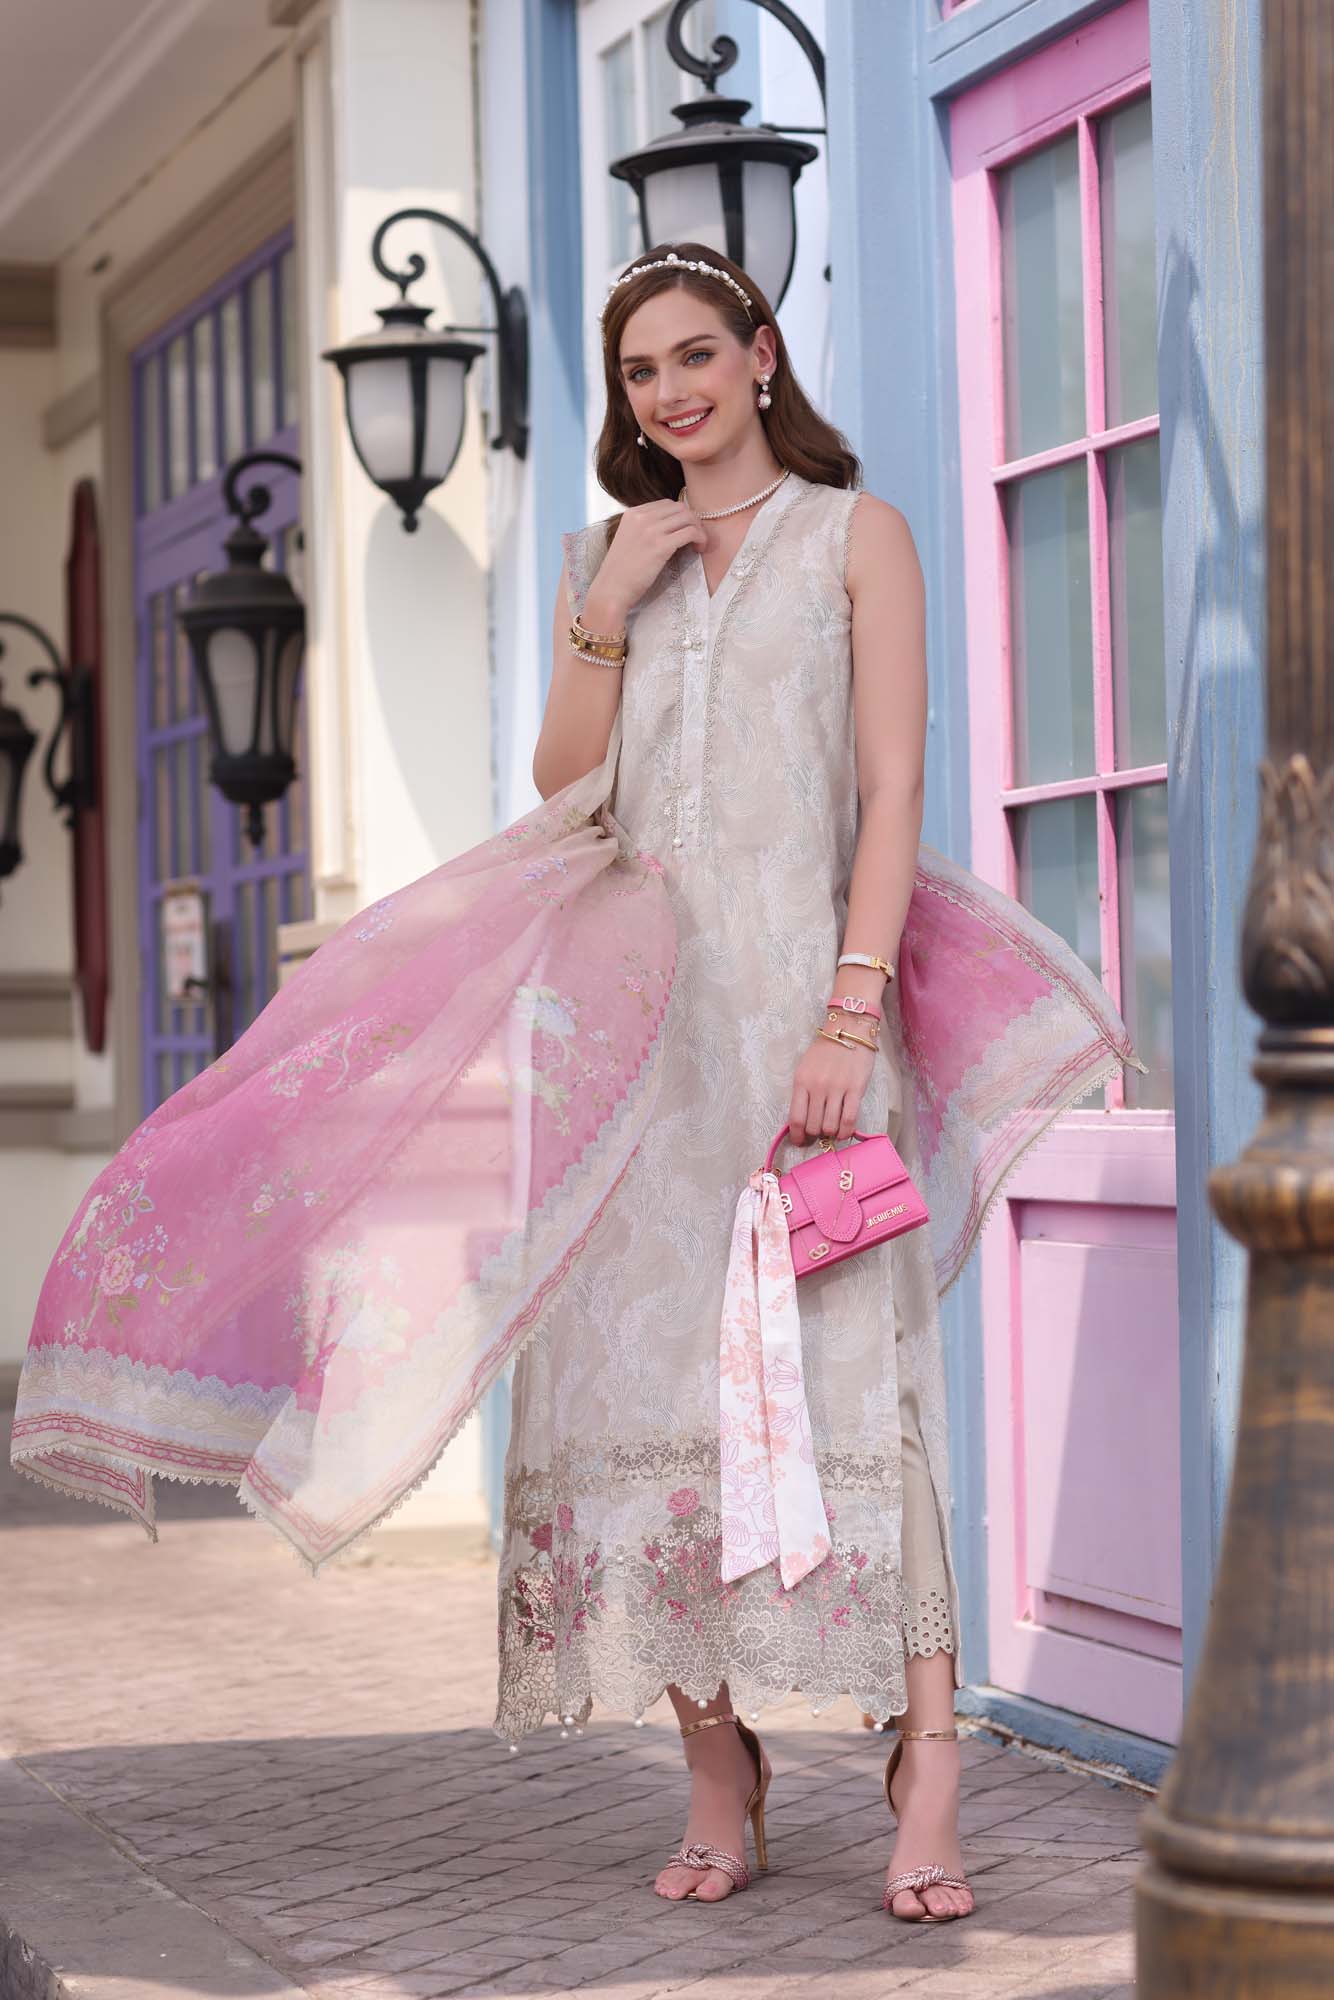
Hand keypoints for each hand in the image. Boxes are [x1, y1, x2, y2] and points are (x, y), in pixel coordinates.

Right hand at [584, 499, 707, 628]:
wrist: (611, 590)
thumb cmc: (621, 572)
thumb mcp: (628, 539)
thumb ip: (644, 528)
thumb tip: (670, 527)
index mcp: (632, 513)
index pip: (666, 504)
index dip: (681, 516)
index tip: (685, 530)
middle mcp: (641, 517)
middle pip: (680, 507)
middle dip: (692, 521)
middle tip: (696, 537)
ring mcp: (650, 530)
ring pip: (688, 518)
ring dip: (699, 529)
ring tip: (698, 544)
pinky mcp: (660, 546)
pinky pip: (690, 532)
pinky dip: (700, 538)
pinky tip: (699, 549)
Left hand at [787, 1032, 876, 1148]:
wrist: (849, 1029)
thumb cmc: (826, 1050)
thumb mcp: (805, 1068)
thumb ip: (803, 1092)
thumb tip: (801, 1120)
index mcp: (801, 1081)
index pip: (795, 1118)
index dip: (798, 1136)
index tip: (801, 1142)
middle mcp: (817, 1086)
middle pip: (813, 1126)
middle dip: (815, 1136)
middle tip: (819, 1134)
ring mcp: (837, 1088)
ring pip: (830, 1126)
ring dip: (831, 1134)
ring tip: (832, 1131)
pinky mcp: (855, 1089)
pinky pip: (849, 1120)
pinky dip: (846, 1131)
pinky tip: (845, 1132)